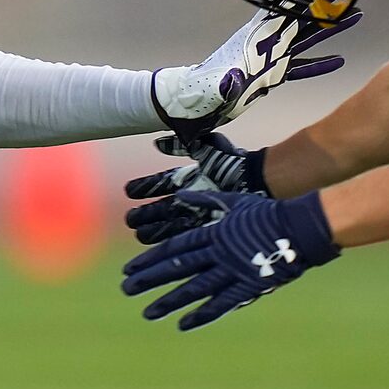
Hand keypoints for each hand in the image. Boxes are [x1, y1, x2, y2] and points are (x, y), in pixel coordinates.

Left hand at [119, 189, 338, 329]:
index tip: (129, 268)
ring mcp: (232, 271)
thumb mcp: (235, 202)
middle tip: (126, 290)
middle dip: (149, 280)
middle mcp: (217, 253)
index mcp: (212, 233)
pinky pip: (221, 303)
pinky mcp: (248, 286)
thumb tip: (182, 195)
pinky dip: (201, 315)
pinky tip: (183, 324)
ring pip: (193, 288)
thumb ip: (207, 202)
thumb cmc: (269, 212)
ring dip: (169, 301)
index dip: (150, 260)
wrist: (300, 226)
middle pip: (176, 269)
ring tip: (148, 313)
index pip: (174, 249)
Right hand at [121, 131, 269, 243]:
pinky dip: (168, 240)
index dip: (145, 187)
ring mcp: (198, 215)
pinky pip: (183, 236)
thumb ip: (183, 145)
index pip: (162, 183)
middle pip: (162, 208)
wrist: (260, 183)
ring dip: (152, 230)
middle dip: (144, 213)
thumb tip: (157, 143)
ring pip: (168, 225)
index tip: (129, 190)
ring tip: (137, 233)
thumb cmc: (236, 164)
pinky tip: (156, 245)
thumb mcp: (208, 149)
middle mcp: (192, 198)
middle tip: (130, 218)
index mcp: (190, 179)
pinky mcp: (206, 229)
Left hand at [149, 0, 357, 143]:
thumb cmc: (205, 88)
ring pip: (307, 38)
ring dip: (329, 28)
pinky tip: (338, 60)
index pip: (280, 9)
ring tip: (354, 15)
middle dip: (324, 2)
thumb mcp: (217, 82)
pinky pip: (301, 67)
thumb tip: (234, 79)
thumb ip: (229, 81)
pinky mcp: (273, 74)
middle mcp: (266, 42)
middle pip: (301, 17)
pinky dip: (319, 64)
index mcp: (254, 37)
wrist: (197, 100)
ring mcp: (271, 57)